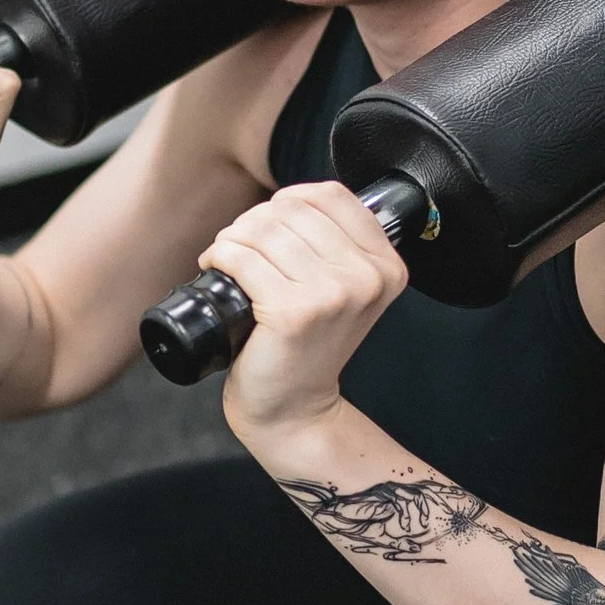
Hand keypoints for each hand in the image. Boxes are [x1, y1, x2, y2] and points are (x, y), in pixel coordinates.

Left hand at [203, 181, 405, 447]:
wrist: (294, 409)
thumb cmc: (308, 349)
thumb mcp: (346, 291)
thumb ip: (338, 245)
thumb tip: (291, 200)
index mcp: (385, 266)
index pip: (332, 195)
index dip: (291, 199)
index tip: (271, 224)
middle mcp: (367, 278)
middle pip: (293, 209)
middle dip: (254, 222)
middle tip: (242, 248)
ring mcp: (332, 294)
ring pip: (264, 229)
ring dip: (233, 238)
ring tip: (228, 259)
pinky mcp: (294, 312)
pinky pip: (242, 257)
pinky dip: (220, 257)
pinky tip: (218, 270)